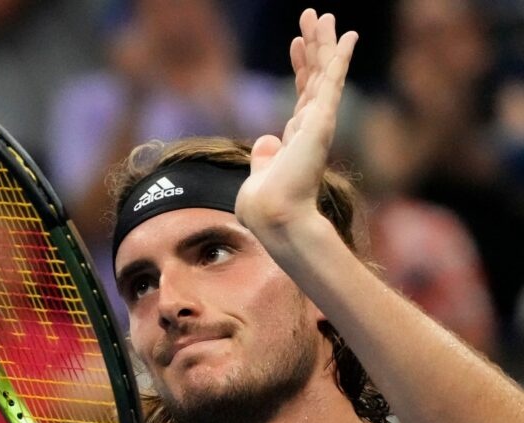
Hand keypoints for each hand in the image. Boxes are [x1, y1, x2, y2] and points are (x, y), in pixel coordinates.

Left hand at [235, 10, 357, 234]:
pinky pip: (332, 82)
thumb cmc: (264, 205)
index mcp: (297, 138)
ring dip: (324, 42)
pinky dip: (340, 58)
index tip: (296, 43)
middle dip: (314, 46)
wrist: (272, 216)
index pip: (301, 94)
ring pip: (324, 73)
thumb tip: (266, 141)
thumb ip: (265, 156)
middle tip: (314, 16)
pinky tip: (347, 36)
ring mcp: (319, 124)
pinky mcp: (322, 122)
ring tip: (323, 15)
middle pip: (315, 77)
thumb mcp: (260, 174)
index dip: (300, 67)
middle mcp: (312, 127)